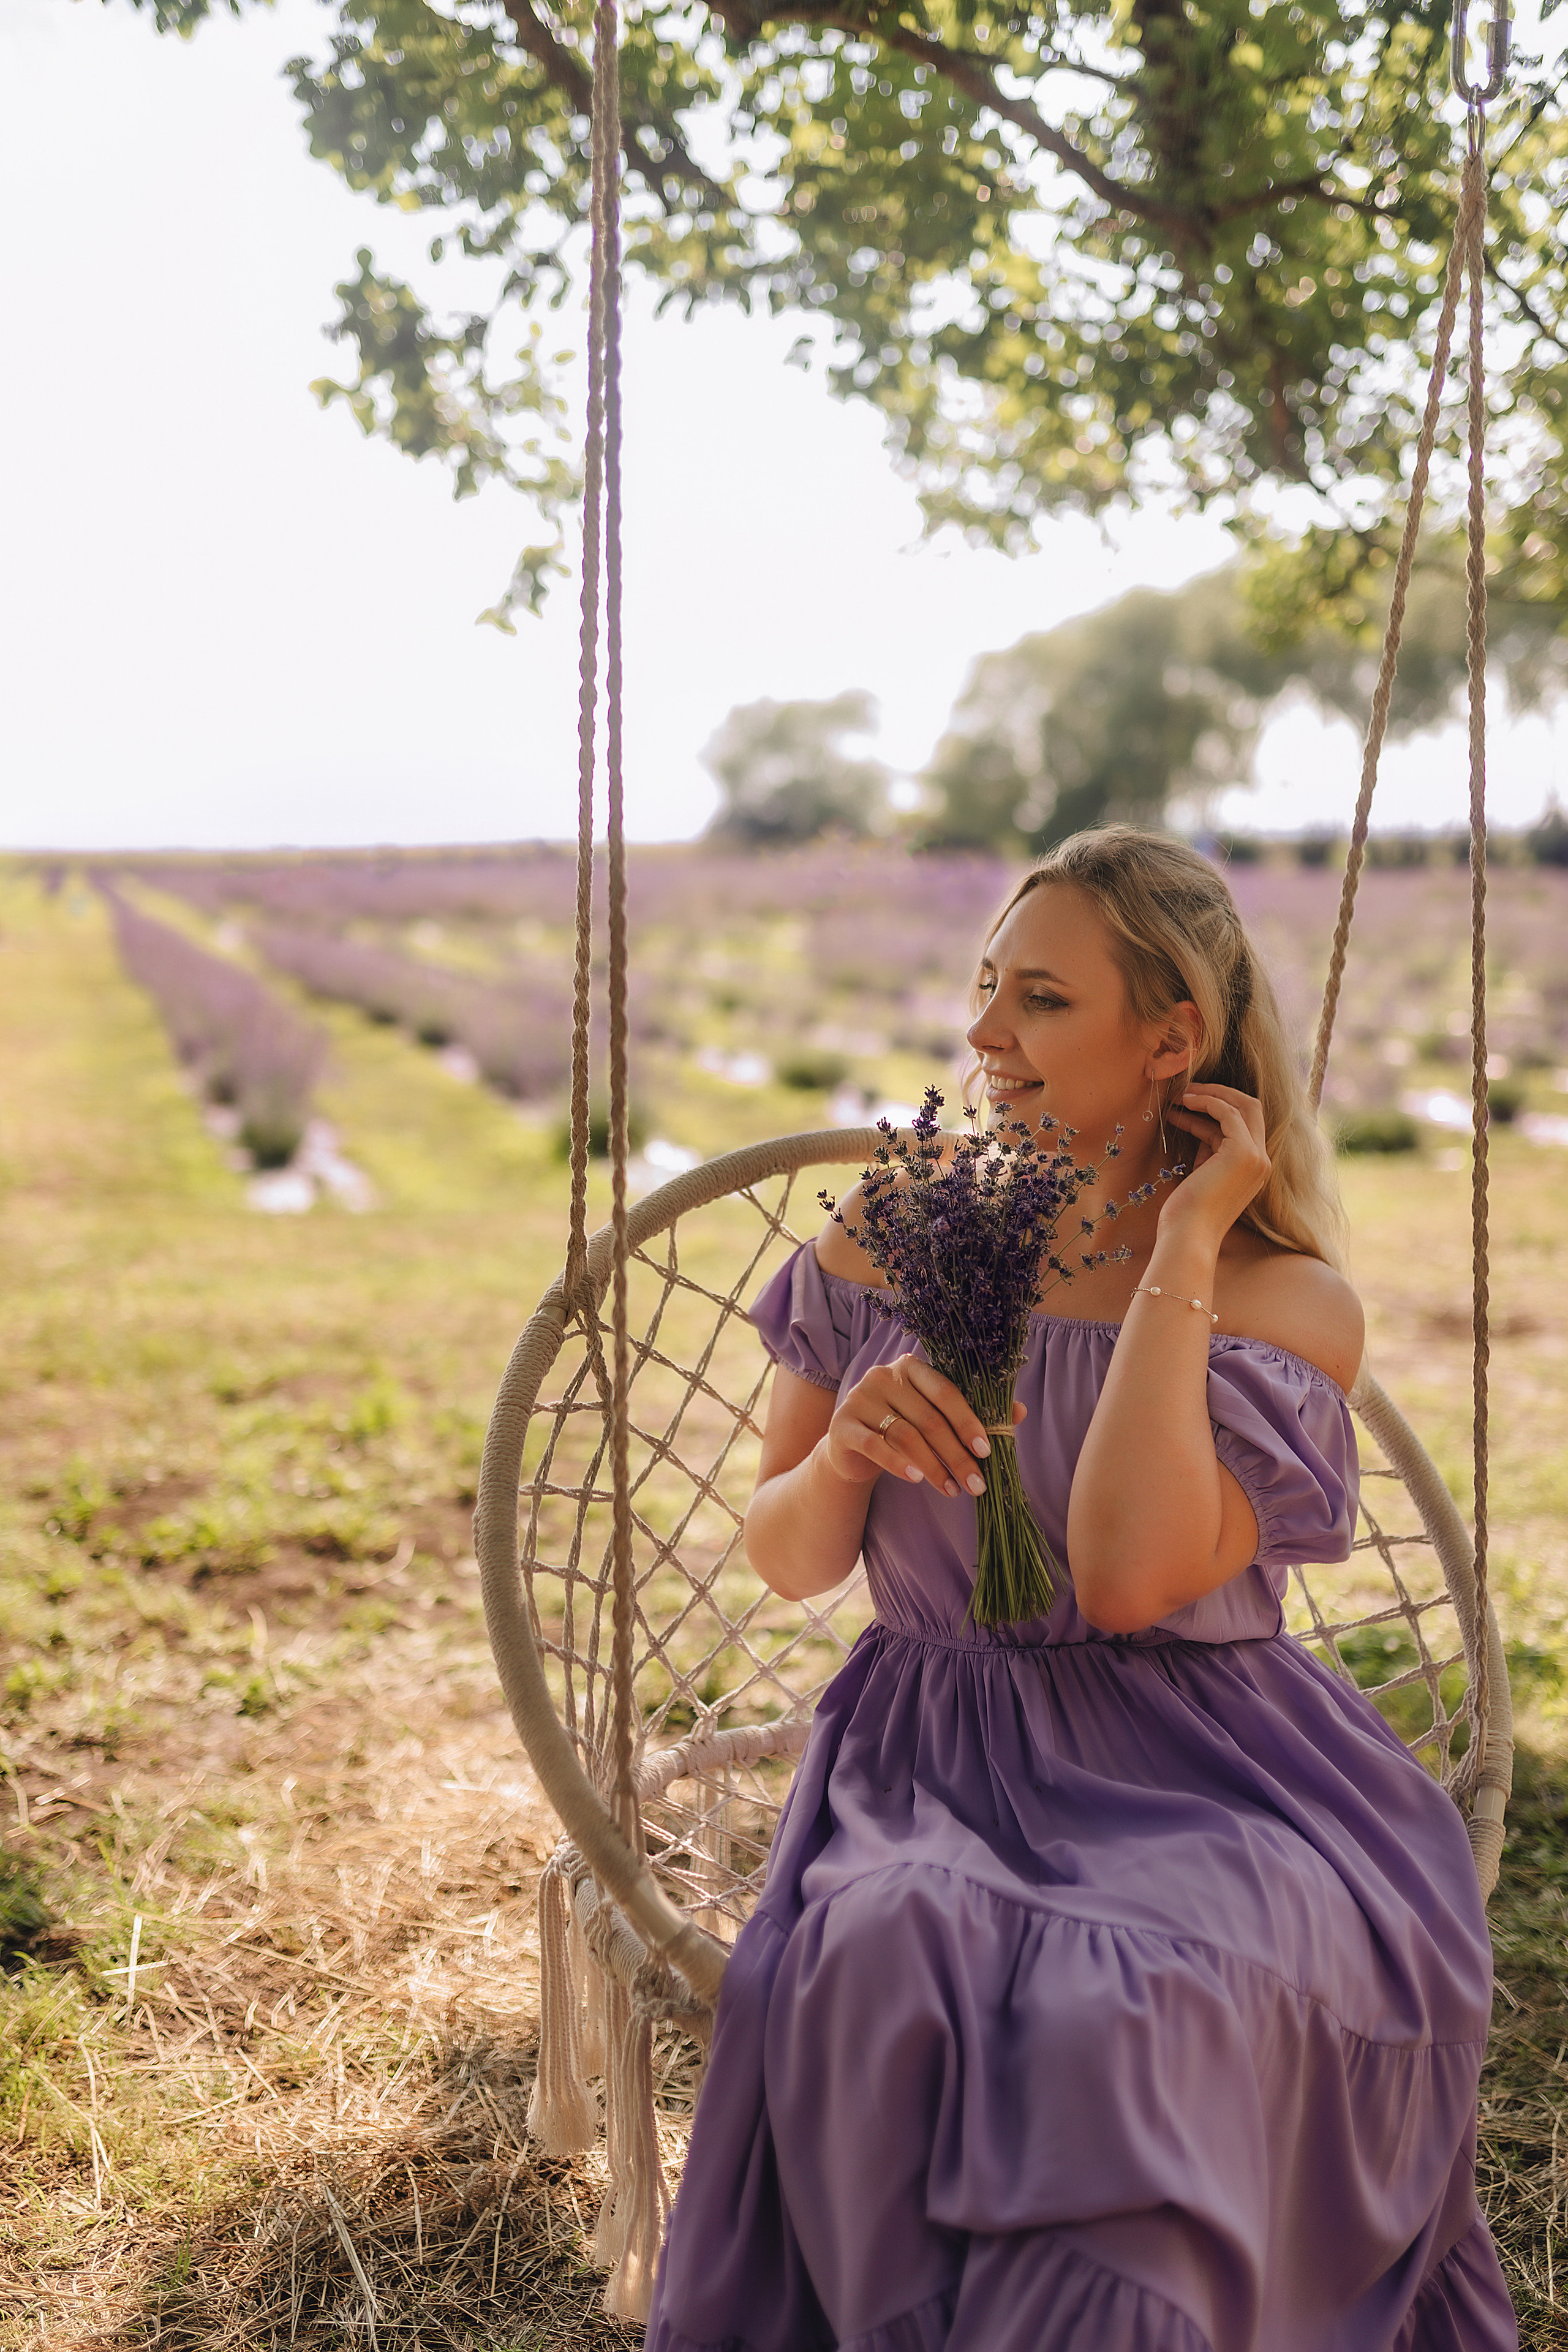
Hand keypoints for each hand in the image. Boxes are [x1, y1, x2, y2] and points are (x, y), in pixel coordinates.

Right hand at [821, 1354, 1025, 1496]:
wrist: (852, 1447)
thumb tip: (1020, 1412)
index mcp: (910, 1366)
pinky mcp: (842, 1425)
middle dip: (957, 1455)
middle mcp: (882, 1376)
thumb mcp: (934, 1417)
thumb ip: (971, 1412)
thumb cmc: (901, 1427)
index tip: (986, 1450)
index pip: (945, 1391)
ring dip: (934, 1467)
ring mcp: (858, 1399)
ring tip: (953, 1490)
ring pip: (906, 1435)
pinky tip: (917, 1479)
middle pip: (929, 1419)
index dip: (968, 1420)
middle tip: (977, 1483)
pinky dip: (899, 1464)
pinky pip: (876, 1446)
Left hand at [1159, 1082, 1269, 1245]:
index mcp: (1255, 1167)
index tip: (1187, 1105)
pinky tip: (1184, 1104)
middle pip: (1251, 1109)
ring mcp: (1257, 1157)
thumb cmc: (1187, 1211)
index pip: (1244, 1124)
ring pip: (1243, 1106)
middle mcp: (1262, 1161)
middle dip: (1219, 1094)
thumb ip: (1208, 1146)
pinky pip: (1227, 1113)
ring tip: (1178, 1096)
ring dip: (1209, 1095)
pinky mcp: (1243, 1154)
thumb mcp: (1202, 1170)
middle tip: (1186, 1091)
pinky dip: (1206, 1102)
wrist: (1188, 1236)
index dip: (1215, 1110)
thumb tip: (1197, 1120)